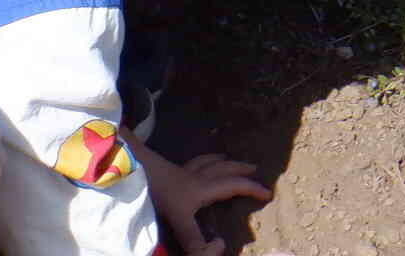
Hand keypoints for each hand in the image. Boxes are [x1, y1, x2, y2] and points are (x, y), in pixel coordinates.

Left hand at [128, 140, 268, 255]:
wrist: (136, 169)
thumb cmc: (159, 192)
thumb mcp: (179, 221)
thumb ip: (196, 240)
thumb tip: (220, 247)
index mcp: (204, 189)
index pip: (234, 187)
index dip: (253, 189)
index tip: (268, 194)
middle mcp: (197, 177)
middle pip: (224, 169)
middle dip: (241, 170)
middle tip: (254, 169)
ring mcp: (183, 171)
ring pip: (207, 162)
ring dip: (221, 161)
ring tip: (228, 158)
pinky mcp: (169, 170)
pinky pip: (191, 163)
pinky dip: (199, 160)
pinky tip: (195, 163)